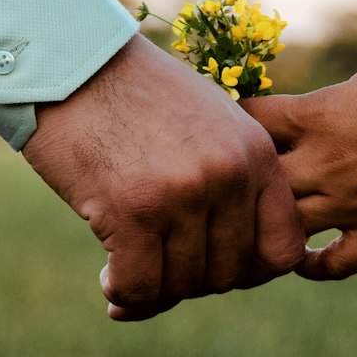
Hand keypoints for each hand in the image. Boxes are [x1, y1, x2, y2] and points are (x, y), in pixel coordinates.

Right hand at [22, 35, 305, 318]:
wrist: (72, 63)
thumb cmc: (134, 96)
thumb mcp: (208, 123)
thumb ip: (232, 180)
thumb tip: (236, 262)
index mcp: (256, 152)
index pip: (284, 249)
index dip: (251, 272)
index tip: (214, 268)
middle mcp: (229, 173)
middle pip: (230, 273)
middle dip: (193, 282)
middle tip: (159, 270)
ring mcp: (184, 192)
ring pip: (182, 284)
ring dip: (152, 290)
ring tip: (126, 273)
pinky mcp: (133, 208)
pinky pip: (139, 285)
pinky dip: (123, 293)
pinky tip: (107, 279)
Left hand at [243, 50, 356, 280]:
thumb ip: (321, 109)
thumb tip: (292, 122)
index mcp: (318, 116)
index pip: (247, 121)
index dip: (229, 124)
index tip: (226, 129)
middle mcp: (327, 163)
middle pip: (253, 183)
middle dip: (236, 183)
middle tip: (228, 188)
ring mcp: (355, 202)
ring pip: (284, 228)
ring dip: (265, 229)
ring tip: (254, 229)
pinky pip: (334, 265)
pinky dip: (311, 267)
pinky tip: (301, 261)